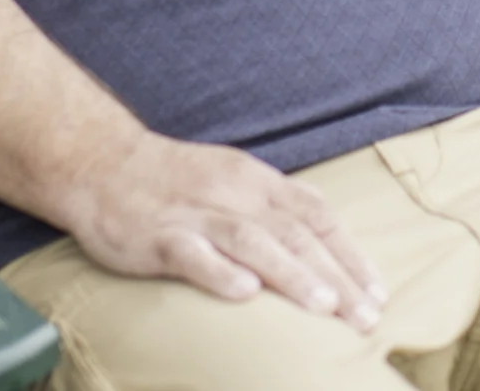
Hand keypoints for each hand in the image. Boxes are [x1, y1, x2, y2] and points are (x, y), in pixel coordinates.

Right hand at [68, 129, 387, 329]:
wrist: (102, 162)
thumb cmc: (175, 180)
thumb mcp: (234, 180)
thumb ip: (275, 207)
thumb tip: (324, 241)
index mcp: (257, 181)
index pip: (317, 216)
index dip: (350, 254)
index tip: (377, 291)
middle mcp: (234, 195)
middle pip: (295, 235)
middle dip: (337, 277)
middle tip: (366, 316)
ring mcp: (196, 214)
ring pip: (253, 243)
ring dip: (293, 275)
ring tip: (325, 306)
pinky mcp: (158, 235)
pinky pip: (192, 254)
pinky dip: (220, 272)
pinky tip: (244, 293)